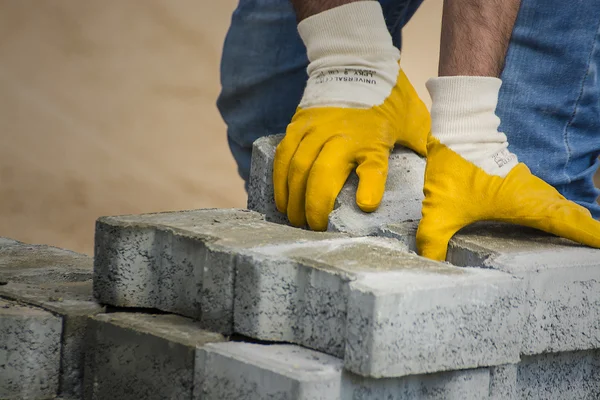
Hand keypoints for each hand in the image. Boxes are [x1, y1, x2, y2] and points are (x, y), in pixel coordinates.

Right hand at [272, 2, 429, 230]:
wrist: (356, 61)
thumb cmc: (388, 96)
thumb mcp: (413, 120)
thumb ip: (421, 147)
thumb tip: (440, 172)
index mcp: (372, 139)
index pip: (373, 166)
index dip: (370, 188)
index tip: (367, 205)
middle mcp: (340, 136)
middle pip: (321, 176)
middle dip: (314, 208)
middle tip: (314, 229)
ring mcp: (315, 130)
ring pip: (296, 170)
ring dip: (293, 200)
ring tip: (294, 220)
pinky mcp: (298, 126)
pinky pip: (283, 157)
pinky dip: (279, 181)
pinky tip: (280, 199)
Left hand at [416, 136, 599, 260]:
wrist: (458, 127)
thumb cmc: (453, 166)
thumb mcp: (439, 209)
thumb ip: (433, 239)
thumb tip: (429, 262)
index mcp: (525, 203)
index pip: (566, 223)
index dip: (590, 235)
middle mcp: (534, 194)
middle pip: (571, 216)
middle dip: (587, 232)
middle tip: (596, 245)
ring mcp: (529, 185)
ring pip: (561, 206)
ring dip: (574, 222)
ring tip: (588, 238)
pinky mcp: (520, 180)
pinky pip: (548, 199)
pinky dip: (560, 211)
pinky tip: (559, 218)